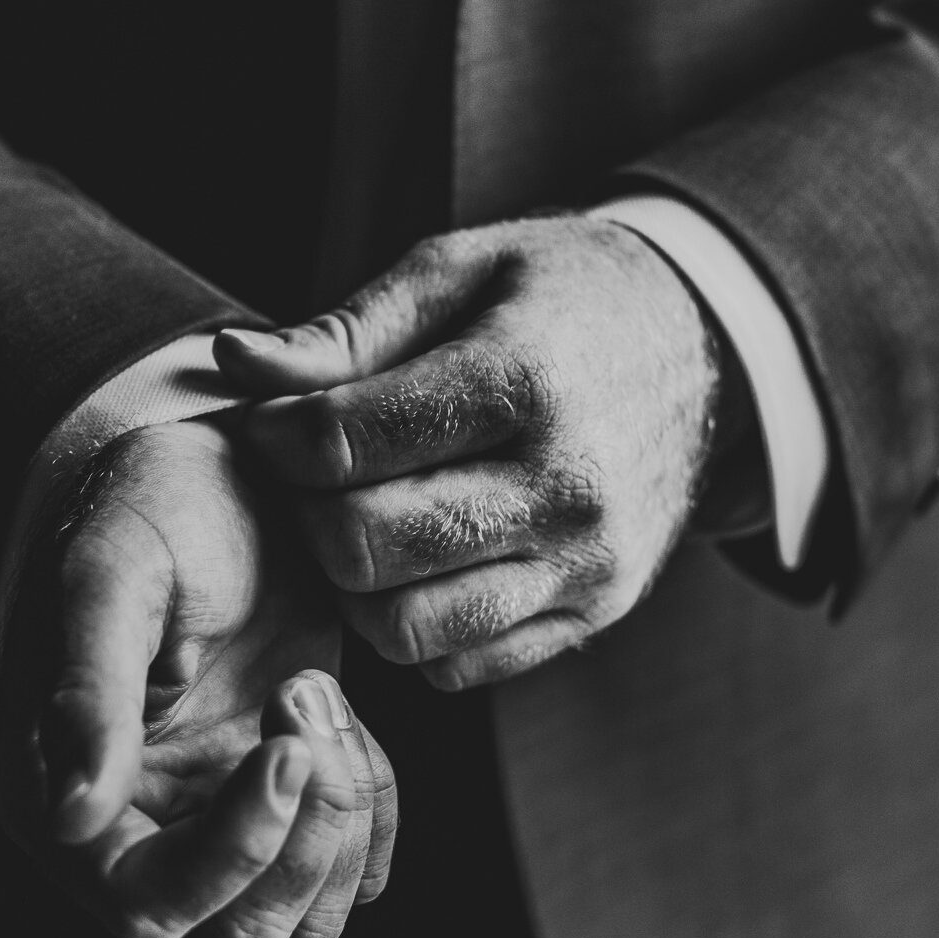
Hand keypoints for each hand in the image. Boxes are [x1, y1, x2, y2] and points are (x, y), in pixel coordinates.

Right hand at [0, 418, 395, 937]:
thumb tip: (71, 819)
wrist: (224, 473)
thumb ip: (87, 691)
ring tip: (311, 690)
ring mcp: (210, 831)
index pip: (147, 906)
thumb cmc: (149, 510)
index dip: (232, 850)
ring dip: (341, 817)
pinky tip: (338, 714)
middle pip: (240, 934)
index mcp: (57, 796)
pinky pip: (351, 876)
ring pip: (302, 924)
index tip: (285, 742)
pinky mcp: (282, 812)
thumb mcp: (109, 575)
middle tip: (303, 694)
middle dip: (302, 832)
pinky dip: (371, 804)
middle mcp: (130, 838)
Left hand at [215, 217, 740, 690]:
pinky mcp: (596, 614)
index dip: (276, 438)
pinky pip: (460, 667)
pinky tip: (414, 565)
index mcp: (525, 380)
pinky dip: (412, 630)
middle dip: (305, 515)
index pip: (345, 444)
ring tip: (356, 522)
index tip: (269, 423)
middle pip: (365, 547)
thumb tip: (234, 364)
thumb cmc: (558, 297)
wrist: (703, 343)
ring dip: (351, 587)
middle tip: (305, 480)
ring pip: (406, 629)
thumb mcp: (459, 270)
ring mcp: (589, 564)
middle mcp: (567, 486)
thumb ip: (345, 330)